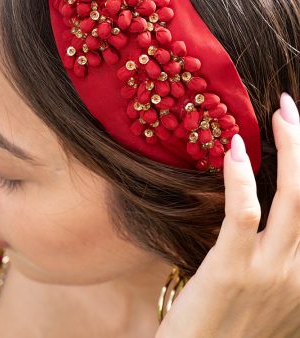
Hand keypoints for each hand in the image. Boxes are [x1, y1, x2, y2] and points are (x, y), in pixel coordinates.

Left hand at [155, 93, 299, 337]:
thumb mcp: (272, 298)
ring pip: (296, 197)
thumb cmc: (230, 329)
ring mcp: (272, 271)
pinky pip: (245, 213)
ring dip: (292, 147)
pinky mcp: (233, 268)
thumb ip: (283, 263)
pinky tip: (235, 149)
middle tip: (293, 108)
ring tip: (280, 112)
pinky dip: (242, 177)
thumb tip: (276, 224)